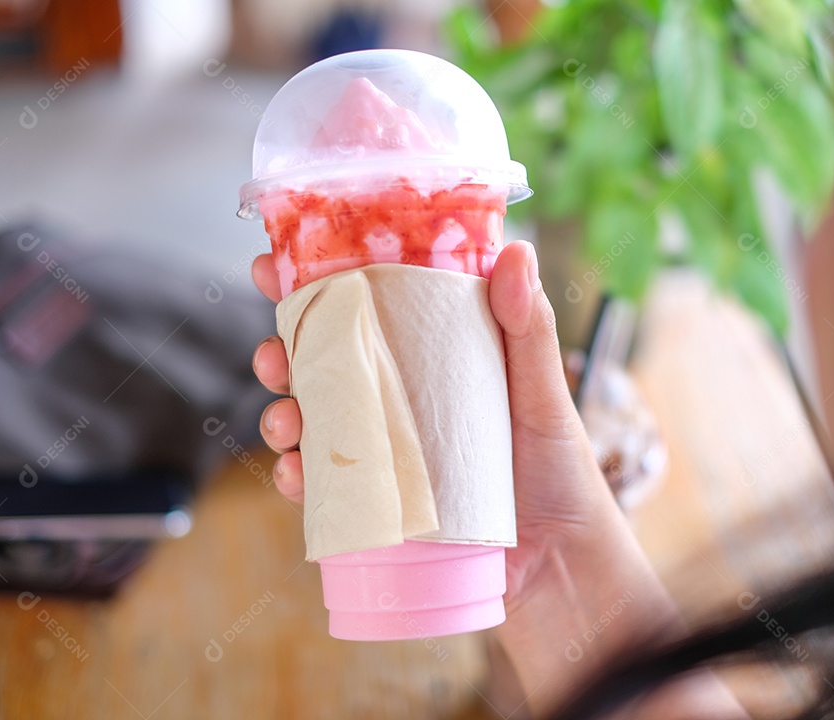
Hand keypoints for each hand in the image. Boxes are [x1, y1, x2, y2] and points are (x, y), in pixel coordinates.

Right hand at [250, 244, 682, 713]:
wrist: (560, 567)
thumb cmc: (561, 473)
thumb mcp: (544, 395)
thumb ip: (531, 329)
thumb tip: (518, 254)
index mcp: (436, 356)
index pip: (370, 307)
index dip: (318, 285)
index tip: (273, 266)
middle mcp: (404, 398)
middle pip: (327, 363)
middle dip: (284, 352)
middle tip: (273, 354)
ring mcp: (390, 451)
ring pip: (314, 422)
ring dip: (282, 416)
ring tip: (285, 423)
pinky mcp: (382, 503)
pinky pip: (326, 487)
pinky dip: (298, 479)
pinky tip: (293, 477)